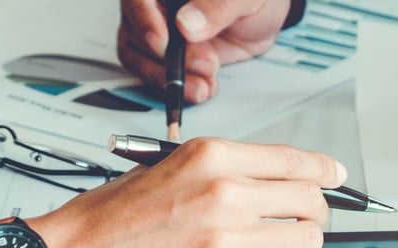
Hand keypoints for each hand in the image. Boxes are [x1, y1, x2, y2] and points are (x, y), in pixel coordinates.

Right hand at [24, 138, 341, 247]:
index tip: (335, 180)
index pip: (293, 159)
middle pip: (311, 202)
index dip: (324, 172)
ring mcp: (227, 241)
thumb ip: (217, 174)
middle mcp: (225, 193)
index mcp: (211, 157)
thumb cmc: (103, 223)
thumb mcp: (162, 170)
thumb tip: (265, 185)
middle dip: (314, 218)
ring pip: (306, 244)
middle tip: (301, 230)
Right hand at [117, 0, 292, 103]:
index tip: (163, 44)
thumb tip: (186, 25)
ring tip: (203, 86)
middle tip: (203, 66)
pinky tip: (202, 89)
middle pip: (135, 33)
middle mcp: (154, 8)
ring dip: (169, 79)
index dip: (144, 22)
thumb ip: (216, 7)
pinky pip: (156, 76)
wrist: (263, 18)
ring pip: (140, 59)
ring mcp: (157, 33)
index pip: (137, 1)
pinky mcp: (166, 57)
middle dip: (166, 59)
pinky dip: (177, 87)